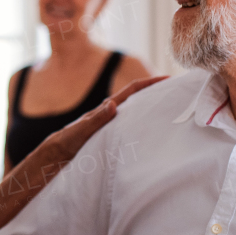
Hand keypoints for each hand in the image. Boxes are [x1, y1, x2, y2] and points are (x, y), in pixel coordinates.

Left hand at [41, 76, 166, 160]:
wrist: (56, 156)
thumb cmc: (66, 142)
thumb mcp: (80, 131)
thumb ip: (95, 119)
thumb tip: (113, 104)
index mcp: (107, 108)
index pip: (132, 91)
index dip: (149, 83)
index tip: (167, 78)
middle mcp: (112, 114)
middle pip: (139, 100)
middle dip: (157, 94)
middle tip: (178, 94)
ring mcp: (113, 126)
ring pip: (137, 114)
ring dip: (153, 111)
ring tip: (173, 113)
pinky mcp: (113, 137)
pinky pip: (133, 129)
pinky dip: (145, 128)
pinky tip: (154, 135)